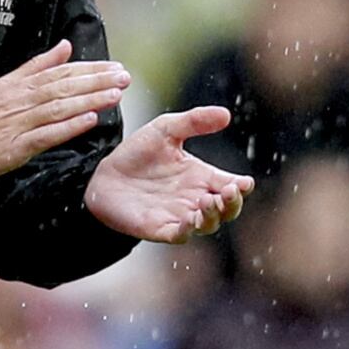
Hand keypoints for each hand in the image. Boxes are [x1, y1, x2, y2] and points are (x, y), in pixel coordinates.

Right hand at [0, 39, 129, 180]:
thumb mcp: (7, 82)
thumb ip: (38, 65)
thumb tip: (65, 46)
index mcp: (21, 84)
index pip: (61, 72)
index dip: (89, 69)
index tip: (114, 67)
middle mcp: (23, 100)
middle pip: (64, 87)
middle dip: (96, 81)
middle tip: (124, 77)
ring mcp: (20, 122)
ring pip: (59, 108)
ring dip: (89, 101)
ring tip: (114, 95)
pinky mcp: (17, 146)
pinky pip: (46, 135)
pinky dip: (68, 127)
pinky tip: (89, 121)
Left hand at [84, 106, 254, 243]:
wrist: (103, 173)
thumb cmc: (138, 153)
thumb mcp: (166, 129)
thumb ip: (194, 121)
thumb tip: (226, 114)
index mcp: (202, 176)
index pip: (232, 185)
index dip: (241, 186)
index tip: (245, 182)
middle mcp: (195, 198)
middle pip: (227, 209)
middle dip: (232, 203)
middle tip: (230, 191)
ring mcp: (180, 215)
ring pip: (208, 224)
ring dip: (213, 216)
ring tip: (209, 201)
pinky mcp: (161, 228)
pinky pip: (180, 234)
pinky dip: (188, 230)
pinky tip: (190, 220)